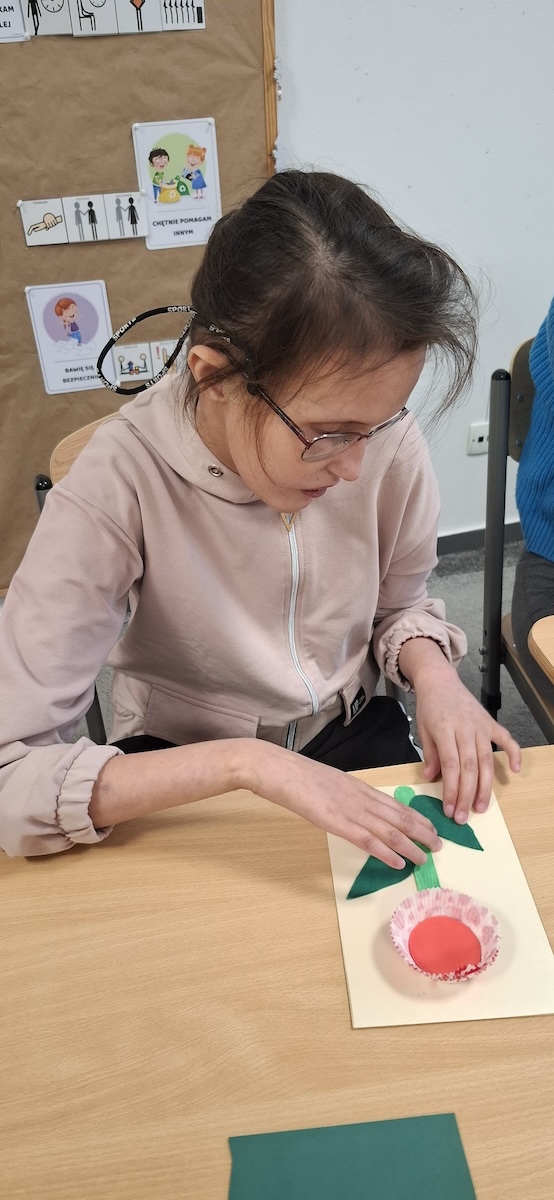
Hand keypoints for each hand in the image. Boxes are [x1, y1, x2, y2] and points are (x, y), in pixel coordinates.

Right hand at [244, 740, 441, 868]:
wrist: (279, 770)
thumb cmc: (298, 776)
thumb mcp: (331, 783)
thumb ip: (348, 796)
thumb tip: (359, 810)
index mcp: (360, 788)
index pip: (397, 804)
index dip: (417, 818)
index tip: (432, 829)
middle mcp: (362, 798)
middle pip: (401, 817)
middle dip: (423, 833)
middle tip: (439, 846)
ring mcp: (351, 810)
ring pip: (391, 830)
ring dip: (412, 846)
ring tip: (427, 858)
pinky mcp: (338, 822)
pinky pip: (368, 840)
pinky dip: (387, 853)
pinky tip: (399, 863)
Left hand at [402, 644, 520, 822]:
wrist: (440, 681)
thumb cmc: (430, 707)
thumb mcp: (422, 729)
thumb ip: (429, 754)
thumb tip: (430, 777)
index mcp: (445, 730)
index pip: (451, 765)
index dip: (451, 790)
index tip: (449, 809)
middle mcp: (465, 728)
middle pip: (470, 767)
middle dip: (466, 795)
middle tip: (463, 816)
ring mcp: (480, 725)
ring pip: (486, 760)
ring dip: (485, 786)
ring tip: (480, 807)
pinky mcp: (491, 723)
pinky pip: (506, 739)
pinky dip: (513, 754)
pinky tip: (514, 771)